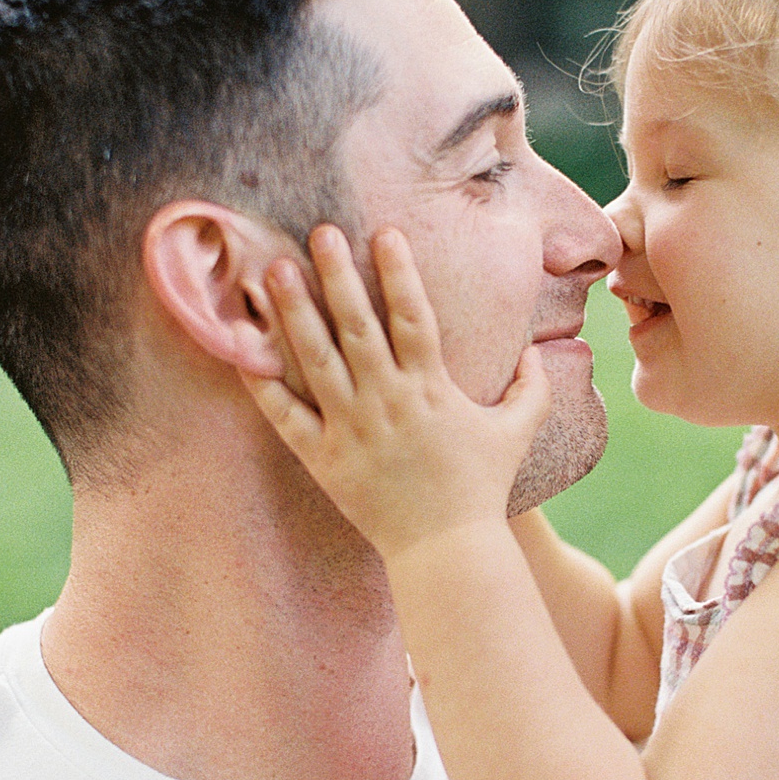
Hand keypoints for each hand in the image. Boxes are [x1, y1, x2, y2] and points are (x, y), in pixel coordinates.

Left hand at [241, 223, 551, 559]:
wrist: (446, 548)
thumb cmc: (483, 487)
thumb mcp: (517, 432)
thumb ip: (531, 387)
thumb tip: (538, 350)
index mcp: (432, 388)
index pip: (413, 316)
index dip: (399, 271)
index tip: (385, 231)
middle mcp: (388, 401)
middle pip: (357, 326)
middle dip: (338, 274)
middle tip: (319, 232)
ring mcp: (351, 428)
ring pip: (316, 360)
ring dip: (293, 312)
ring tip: (273, 271)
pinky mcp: (323, 458)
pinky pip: (286, 413)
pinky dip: (262, 381)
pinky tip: (240, 345)